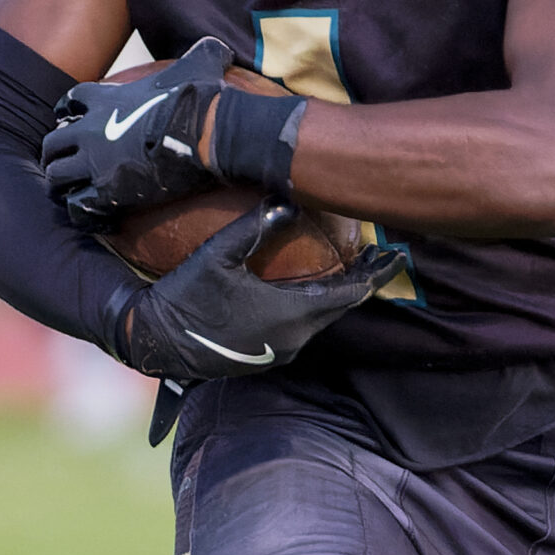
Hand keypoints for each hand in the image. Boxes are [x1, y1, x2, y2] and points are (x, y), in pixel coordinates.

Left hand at [42, 37, 234, 228]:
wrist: (205, 133)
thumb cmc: (199, 100)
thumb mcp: (198, 65)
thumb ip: (202, 53)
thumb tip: (220, 45)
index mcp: (106, 100)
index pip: (70, 100)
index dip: (69, 110)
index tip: (73, 120)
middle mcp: (91, 131)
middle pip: (52, 144)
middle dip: (57, 155)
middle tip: (70, 165)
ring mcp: (95, 163)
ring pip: (56, 177)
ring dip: (64, 186)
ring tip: (79, 194)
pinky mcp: (107, 192)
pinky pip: (78, 209)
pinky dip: (84, 215)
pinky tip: (102, 217)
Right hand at [115, 201, 403, 378]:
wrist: (158, 342)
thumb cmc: (187, 297)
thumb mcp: (218, 255)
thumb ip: (255, 226)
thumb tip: (289, 199)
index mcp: (292, 313)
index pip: (351, 292)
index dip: (376, 273)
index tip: (396, 256)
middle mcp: (295, 337)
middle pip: (342, 305)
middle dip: (362, 279)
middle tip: (379, 255)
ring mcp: (282, 349)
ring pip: (323, 316)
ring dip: (339, 292)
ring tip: (352, 266)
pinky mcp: (268, 355)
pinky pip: (304, 325)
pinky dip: (317, 303)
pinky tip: (314, 286)